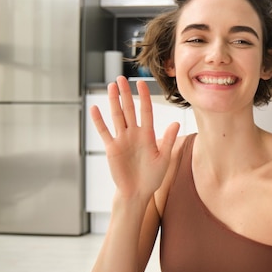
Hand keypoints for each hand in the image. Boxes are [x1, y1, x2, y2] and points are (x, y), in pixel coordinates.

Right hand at [90, 76, 179, 199]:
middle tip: (121, 78)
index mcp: (148, 135)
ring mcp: (122, 140)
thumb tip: (176, 123)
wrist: (138, 193)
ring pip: (117, 116)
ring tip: (111, 87)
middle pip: (129, 109)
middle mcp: (134, 134)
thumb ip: (169, 140)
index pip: (146, 111)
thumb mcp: (163, 158)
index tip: (141, 83)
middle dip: (126, 94)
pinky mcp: (112, 148)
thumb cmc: (152, 177)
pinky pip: (104, 132)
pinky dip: (99, 121)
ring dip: (114, 102)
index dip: (144, 97)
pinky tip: (95, 108)